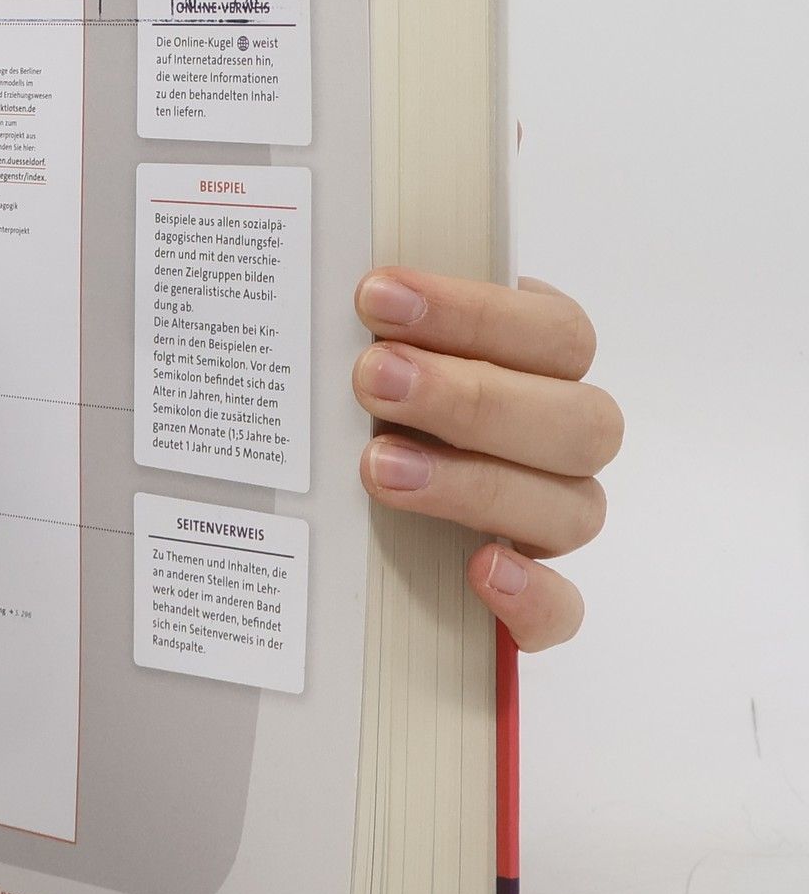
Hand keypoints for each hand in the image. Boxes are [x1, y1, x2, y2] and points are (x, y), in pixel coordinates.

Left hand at [352, 270, 621, 651]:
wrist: (317, 503)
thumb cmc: (348, 398)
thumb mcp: (353, 349)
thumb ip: (364, 321)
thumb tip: (322, 282)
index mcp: (536, 362)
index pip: (552, 332)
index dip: (474, 311)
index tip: (377, 296)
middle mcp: (557, 439)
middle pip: (576, 420)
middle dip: (470, 397)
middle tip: (371, 378)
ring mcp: (549, 518)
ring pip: (573, 508)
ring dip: (476, 484)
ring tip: (378, 467)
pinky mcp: (529, 598)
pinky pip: (563, 611)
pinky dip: (533, 598)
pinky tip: (480, 572)